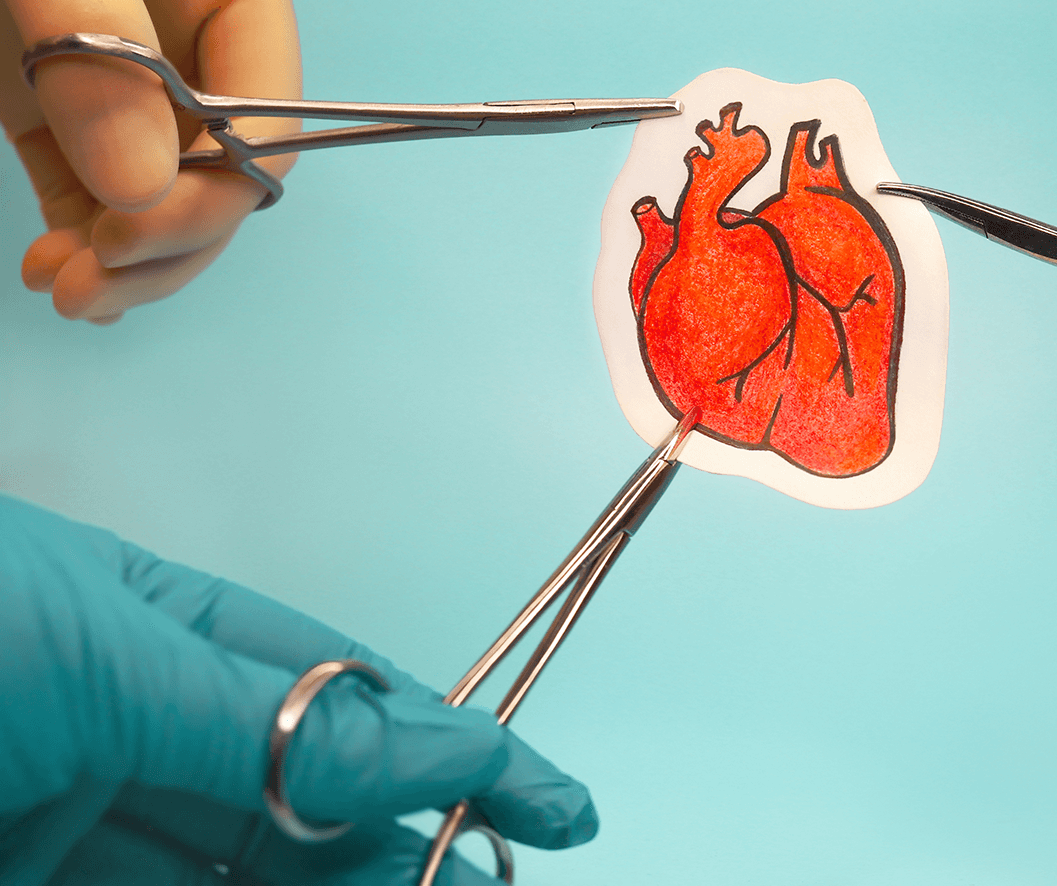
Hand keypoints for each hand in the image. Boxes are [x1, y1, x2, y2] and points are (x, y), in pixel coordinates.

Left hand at [0, 0, 299, 323]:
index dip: (215, 187)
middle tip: (94, 285)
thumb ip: (93, 30)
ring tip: (64, 292)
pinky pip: (89, 181)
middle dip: (167, 240)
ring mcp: (125, 66)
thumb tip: (140, 189)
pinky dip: (79, 235)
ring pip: (156, 189)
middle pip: (218, 167)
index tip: (134, 231)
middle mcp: (191, 30)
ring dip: (123, 257)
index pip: (264, 110)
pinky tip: (56, 269)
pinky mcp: (56, 91)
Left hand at [0, 494, 597, 884]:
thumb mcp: (106, 660)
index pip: (335, 689)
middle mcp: (126, 730)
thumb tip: (436, 748)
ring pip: (252, 875)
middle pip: (307, 797)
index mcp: (148, 633)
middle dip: (411, 836)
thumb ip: (271, 721)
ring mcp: (77, 820)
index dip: (448, 744)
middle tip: (493, 874)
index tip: (541, 796)